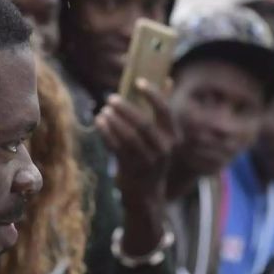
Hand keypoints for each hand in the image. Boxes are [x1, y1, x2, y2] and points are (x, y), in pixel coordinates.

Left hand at [95, 78, 177, 201]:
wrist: (147, 194)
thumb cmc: (152, 156)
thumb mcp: (162, 136)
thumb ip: (162, 110)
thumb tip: (168, 79)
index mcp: (174, 137)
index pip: (165, 111)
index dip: (152, 94)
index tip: (138, 82)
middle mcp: (164, 150)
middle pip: (143, 124)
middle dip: (126, 109)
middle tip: (111, 98)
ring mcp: (148, 162)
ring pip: (128, 137)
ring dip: (114, 121)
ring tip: (103, 110)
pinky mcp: (131, 171)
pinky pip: (116, 148)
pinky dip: (106, 133)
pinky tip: (99, 122)